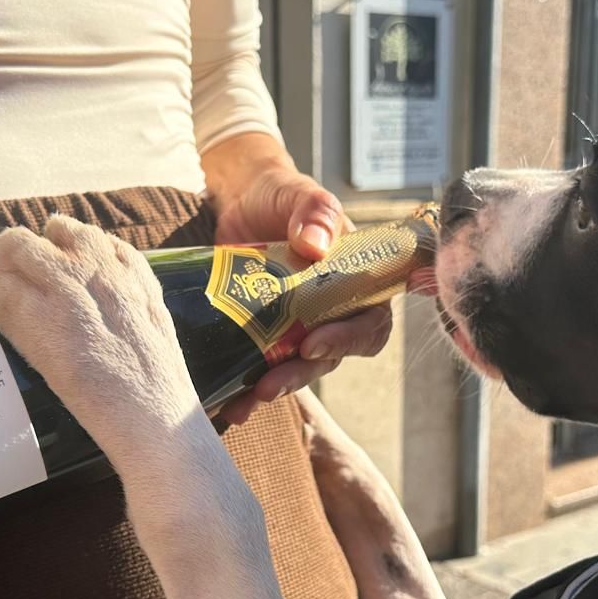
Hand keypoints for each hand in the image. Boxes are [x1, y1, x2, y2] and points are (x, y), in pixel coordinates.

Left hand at [207, 157, 393, 425]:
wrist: (241, 200)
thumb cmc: (283, 196)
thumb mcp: (301, 195)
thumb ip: (313, 213)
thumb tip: (315, 244)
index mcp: (355, 283)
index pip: (368, 324)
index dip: (348, 341)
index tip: (313, 342)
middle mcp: (331, 312)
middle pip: (328, 356)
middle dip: (300, 374)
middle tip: (270, 385)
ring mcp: (296, 326)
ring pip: (294, 368)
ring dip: (274, 388)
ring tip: (245, 402)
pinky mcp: (263, 333)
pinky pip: (260, 367)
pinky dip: (245, 388)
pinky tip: (228, 403)